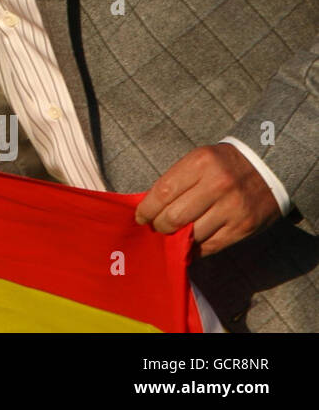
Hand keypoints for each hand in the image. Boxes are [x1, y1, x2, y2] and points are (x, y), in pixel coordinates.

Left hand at [134, 143, 280, 256]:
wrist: (267, 167)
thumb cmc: (222, 165)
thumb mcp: (198, 161)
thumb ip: (175, 182)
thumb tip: (149, 209)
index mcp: (200, 164)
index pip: (163, 192)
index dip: (147, 209)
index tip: (141, 217)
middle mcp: (217, 185)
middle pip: (174, 216)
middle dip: (159, 226)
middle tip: (156, 227)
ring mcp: (233, 208)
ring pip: (192, 234)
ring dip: (177, 239)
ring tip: (171, 235)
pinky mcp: (244, 227)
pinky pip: (211, 246)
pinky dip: (195, 249)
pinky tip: (188, 246)